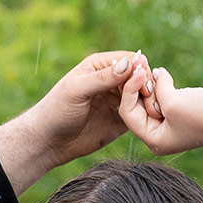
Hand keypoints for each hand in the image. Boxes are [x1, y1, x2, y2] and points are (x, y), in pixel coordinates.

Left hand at [0, 50, 158, 194]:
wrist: (49, 142)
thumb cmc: (56, 111)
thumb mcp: (77, 90)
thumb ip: (103, 78)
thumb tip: (129, 64)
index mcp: (100, 66)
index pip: (130, 60)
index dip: (140, 69)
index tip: (143, 83)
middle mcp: (112, 81)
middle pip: (141, 78)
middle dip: (148, 87)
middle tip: (150, 100)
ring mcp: (118, 101)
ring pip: (143, 96)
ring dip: (151, 102)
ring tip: (153, 112)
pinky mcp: (121, 120)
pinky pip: (140, 115)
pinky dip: (147, 117)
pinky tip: (149, 122)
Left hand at [120, 69, 202, 183]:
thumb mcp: (173, 101)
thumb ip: (157, 87)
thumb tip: (155, 74)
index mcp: (155, 141)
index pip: (128, 114)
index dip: (129, 90)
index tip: (137, 70)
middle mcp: (161, 136)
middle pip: (137, 107)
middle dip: (138, 86)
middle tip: (142, 65)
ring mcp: (173, 125)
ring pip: (151, 100)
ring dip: (151, 84)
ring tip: (155, 71)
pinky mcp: (184, 113)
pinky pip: (165, 97)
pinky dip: (163, 85)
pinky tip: (164, 74)